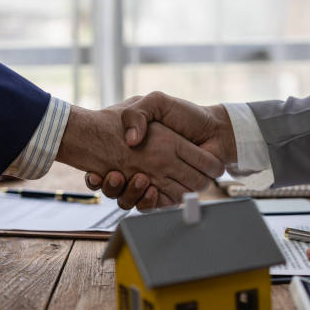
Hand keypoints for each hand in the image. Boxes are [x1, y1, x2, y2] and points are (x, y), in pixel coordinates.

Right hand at [55, 102, 223, 206]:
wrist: (215, 130)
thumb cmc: (187, 115)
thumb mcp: (156, 102)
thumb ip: (137, 113)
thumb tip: (130, 140)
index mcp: (134, 149)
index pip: (106, 165)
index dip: (97, 171)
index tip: (94, 169)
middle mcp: (144, 167)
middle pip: (116, 187)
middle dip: (110, 185)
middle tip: (112, 174)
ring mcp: (156, 182)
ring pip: (130, 198)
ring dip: (127, 192)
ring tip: (132, 178)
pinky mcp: (168, 194)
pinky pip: (150, 206)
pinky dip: (146, 202)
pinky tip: (148, 188)